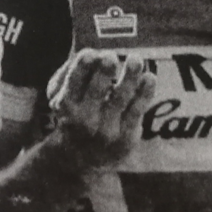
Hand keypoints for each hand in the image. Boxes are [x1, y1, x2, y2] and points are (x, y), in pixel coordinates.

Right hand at [46, 50, 155, 168]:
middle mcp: (84, 118)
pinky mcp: (125, 137)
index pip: (74, 81)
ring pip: (120, 98)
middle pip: (96, 90)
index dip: (82, 66)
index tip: (91, 53)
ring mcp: (106, 129)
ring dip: (129, 77)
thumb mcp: (62, 95)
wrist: (81, 158)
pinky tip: (149, 78)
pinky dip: (144, 93)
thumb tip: (93, 54)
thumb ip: (73, 72)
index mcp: (65, 102)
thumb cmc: (74, 113)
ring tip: (135, 59)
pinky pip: (137, 111)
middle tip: (110, 57)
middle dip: (103, 72)